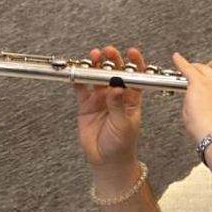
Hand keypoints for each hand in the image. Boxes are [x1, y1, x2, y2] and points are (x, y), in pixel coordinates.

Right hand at [75, 45, 146, 195]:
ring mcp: (100, 99)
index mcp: (132, 98)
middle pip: (115, 72)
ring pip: (97, 77)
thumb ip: (119, 105)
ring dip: (95, 66)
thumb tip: (116, 87)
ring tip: (93, 56)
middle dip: (112, 60)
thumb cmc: (122, 144)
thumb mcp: (124, 124)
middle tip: (108, 51)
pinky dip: (78, 79)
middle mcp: (116, 95)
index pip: (135, 76)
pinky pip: (81, 89)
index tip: (131, 52)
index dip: (134, 62)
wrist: (107, 160)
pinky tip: (76, 72)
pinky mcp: (85, 105)